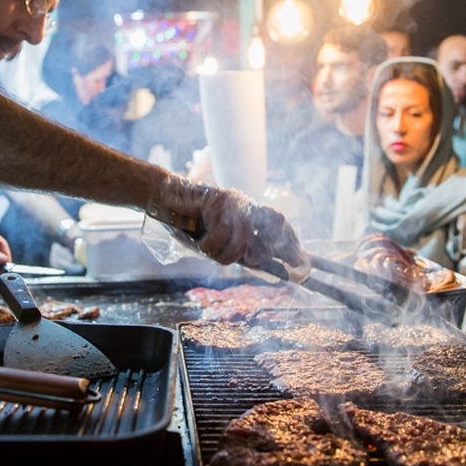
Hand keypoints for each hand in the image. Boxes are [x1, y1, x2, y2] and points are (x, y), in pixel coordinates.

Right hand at [153, 176, 304, 268]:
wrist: (164, 200)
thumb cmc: (189, 224)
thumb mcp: (217, 242)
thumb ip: (240, 251)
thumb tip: (266, 266)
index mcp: (248, 212)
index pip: (278, 222)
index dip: (291, 241)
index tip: (301, 262)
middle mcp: (246, 204)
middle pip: (275, 223)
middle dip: (274, 249)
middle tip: (261, 263)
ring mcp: (234, 201)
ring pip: (242, 242)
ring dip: (223, 254)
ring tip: (206, 247)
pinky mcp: (218, 200)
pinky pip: (221, 236)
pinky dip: (207, 245)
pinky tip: (197, 239)